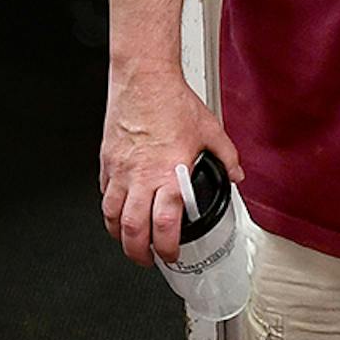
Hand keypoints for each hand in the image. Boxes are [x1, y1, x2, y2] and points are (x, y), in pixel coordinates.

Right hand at [100, 62, 242, 264]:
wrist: (144, 80)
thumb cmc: (172, 101)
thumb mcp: (211, 130)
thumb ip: (226, 156)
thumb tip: (236, 174)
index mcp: (169, 173)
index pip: (164, 225)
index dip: (167, 248)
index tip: (172, 254)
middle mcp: (141, 177)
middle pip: (132, 230)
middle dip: (138, 253)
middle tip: (148, 259)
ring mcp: (120, 172)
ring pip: (111, 218)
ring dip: (120, 236)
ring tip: (131, 242)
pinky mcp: (106, 163)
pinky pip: (103, 195)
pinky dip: (110, 210)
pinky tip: (119, 211)